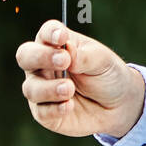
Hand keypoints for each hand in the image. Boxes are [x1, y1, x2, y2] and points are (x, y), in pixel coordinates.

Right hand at [15, 19, 145, 137]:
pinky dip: (54, 109)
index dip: (50, 33)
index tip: (62, 37)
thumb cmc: (108, 75)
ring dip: (49, 88)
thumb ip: (85, 56)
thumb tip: (67, 52)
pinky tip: (69, 106)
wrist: (119, 105)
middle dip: (40, 57)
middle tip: (63, 61)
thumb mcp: (103, 61)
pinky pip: (41, 112)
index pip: (46, 33)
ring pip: (31, 87)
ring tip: (70, 89)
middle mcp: (44, 65)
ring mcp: (42, 89)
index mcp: (58, 45)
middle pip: (25, 56)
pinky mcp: (45, 113)